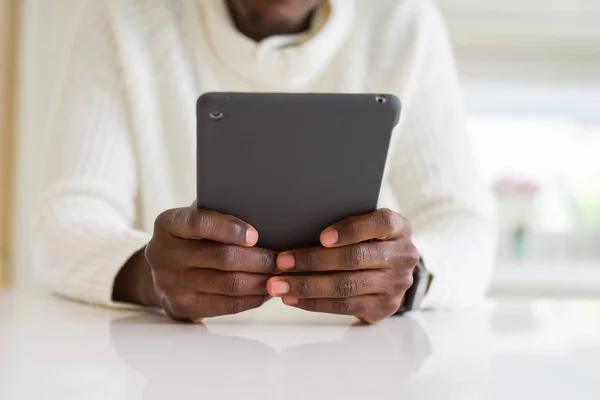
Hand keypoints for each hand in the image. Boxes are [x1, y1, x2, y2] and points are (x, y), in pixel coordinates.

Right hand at [113, 204, 277, 321]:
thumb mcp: (196, 220)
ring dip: (261, 280)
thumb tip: (265, 214)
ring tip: (280, 275)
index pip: (198, 223)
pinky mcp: (182, 307)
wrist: (162, 273)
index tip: (256, 235)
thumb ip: (219, 215)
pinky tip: (266, 291)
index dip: (229, 228)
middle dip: (259, 259)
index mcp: (168, 224)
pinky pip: (226, 305)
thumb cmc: (192, 239)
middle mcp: (163, 253)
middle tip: (283, 259)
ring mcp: (170, 283)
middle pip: (221, 258)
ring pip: (228, 284)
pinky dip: (252, 298)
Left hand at [266, 209, 419, 323]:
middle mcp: (403, 256)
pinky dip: (314, 303)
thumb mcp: (367, 225)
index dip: (351, 230)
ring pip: (345, 287)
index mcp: (399, 228)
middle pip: (354, 259)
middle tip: (281, 262)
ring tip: (279, 285)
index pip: (380, 223)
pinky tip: (292, 299)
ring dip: (307, 286)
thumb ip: (345, 222)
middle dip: (313, 261)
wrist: (393, 270)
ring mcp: (395, 285)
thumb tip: (295, 223)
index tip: (322, 237)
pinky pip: (344, 306)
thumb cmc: (368, 239)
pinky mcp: (383, 307)